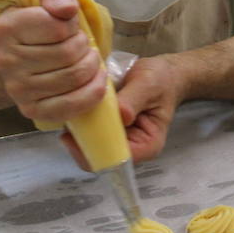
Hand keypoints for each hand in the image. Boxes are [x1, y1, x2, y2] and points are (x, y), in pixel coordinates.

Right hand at [0, 0, 106, 124]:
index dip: (72, 24)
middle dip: (84, 46)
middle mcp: (6, 60)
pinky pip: (71, 105)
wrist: (17, 56)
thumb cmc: (37, 25)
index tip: (70, 25)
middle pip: (68, 53)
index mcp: (7, 28)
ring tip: (88, 58)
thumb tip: (68, 10)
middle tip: (81, 43)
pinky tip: (97, 80)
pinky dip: (93, 92)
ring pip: (73, 77)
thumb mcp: (43, 0)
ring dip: (91, 66)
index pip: (58, 26)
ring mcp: (17, 88)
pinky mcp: (30, 109)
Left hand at [61, 55, 185, 168]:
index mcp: (147, 145)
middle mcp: (131, 146)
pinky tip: (75, 107)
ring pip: (92, 146)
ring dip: (79, 131)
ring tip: (72, 111)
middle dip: (82, 142)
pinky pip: (90, 131)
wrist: (163, 72)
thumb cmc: (161, 80)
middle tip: (70, 122)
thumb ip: (134, 100)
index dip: (96, 152)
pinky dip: (81, 122)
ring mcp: (118, 138)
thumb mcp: (149, 84)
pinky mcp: (108, 128)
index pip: (118, 160)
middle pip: (101, 157)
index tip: (77, 137)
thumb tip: (120, 115)